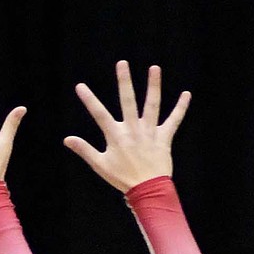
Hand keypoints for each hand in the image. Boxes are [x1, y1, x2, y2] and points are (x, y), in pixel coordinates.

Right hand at [64, 62, 190, 191]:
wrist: (147, 189)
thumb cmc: (122, 178)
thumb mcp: (100, 165)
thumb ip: (84, 150)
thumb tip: (67, 139)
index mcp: (116, 136)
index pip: (99, 114)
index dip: (89, 100)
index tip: (80, 86)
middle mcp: (133, 130)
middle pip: (128, 101)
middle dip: (124, 82)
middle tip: (122, 63)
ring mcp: (149, 132)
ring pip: (152, 105)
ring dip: (154, 86)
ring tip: (154, 68)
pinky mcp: (164, 138)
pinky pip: (174, 120)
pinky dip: (181, 108)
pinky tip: (186, 94)